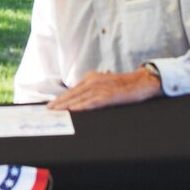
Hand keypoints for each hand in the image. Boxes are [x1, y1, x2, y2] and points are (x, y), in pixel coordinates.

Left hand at [46, 68, 161, 111]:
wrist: (141, 81)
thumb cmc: (122, 84)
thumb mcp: (103, 83)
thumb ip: (90, 89)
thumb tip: (78, 100)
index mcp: (90, 78)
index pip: (72, 90)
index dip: (61, 98)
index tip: (51, 105)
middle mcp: (93, 81)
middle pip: (73, 94)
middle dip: (60, 102)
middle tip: (48, 109)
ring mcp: (101, 88)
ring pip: (80, 98)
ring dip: (67, 105)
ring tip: (57, 111)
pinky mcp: (109, 95)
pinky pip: (93, 102)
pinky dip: (83, 106)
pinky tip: (74, 110)